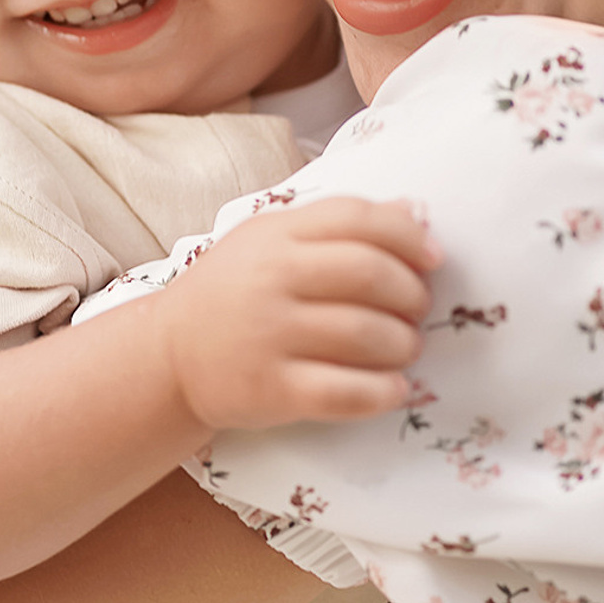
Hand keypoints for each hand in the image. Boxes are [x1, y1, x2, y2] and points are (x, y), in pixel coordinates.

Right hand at [155, 198, 439, 431]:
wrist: (169, 354)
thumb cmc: (234, 291)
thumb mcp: (273, 240)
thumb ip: (338, 223)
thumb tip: (414, 210)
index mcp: (277, 234)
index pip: (357, 218)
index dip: (408, 236)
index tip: (434, 258)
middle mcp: (272, 279)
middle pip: (369, 273)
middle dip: (412, 293)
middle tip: (419, 309)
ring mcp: (269, 335)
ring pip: (365, 334)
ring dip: (403, 343)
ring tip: (405, 347)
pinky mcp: (271, 390)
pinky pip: (345, 392)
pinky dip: (383, 391)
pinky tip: (394, 388)